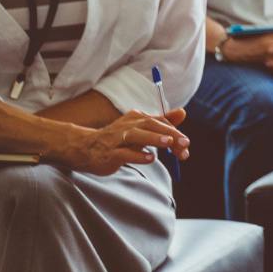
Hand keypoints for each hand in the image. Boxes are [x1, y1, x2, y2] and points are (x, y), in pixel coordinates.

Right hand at [47, 108, 189, 175]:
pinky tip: (150, 159)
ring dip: (153, 139)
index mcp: (136, 117)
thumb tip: (183, 112)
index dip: (175, 132)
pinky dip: (137, 156)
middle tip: (185, 143)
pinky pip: (124, 154)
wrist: (86, 149)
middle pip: (151, 126)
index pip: (160, 122)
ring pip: (137, 136)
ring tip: (168, 143)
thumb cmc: (118, 139)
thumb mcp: (140, 128)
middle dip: (169, 134)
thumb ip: (161, 121)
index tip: (186, 144)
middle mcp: (127, 125)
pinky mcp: (109, 154)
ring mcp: (117, 139)